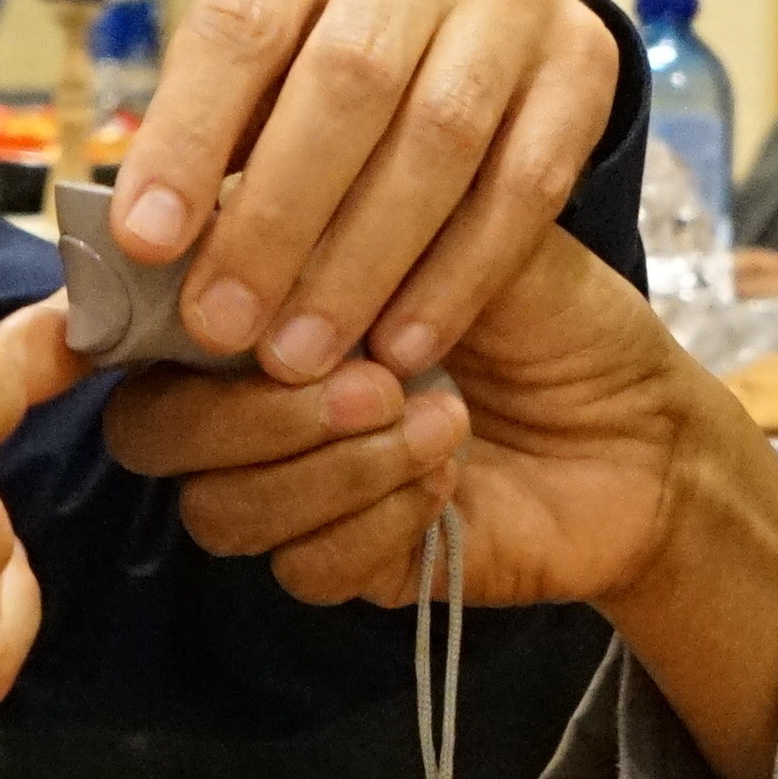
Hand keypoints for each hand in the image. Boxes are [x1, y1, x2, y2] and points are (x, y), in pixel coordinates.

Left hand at [103, 0, 618, 386]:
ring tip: (303, 357)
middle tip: (223, 328)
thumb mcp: (259, 58)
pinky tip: (402, 343)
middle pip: (347, 83)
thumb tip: (141, 248)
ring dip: (365, 263)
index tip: (145, 243)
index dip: (189, 138)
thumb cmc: (332, 45)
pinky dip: (459, 276)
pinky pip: (525, 185)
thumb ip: (208, 134)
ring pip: (440, 138)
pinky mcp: (584, 61)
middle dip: (278, 220)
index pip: (239, 28)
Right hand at [107, 227, 777, 778]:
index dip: (131, 326)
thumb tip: (232, 210)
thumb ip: (339, 213)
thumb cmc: (552, 310)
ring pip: (220, 511)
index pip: (137, 325)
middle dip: (246, 410)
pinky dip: (374, 523)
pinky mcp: (347, 563)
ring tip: (436, 422)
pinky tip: (446, 482)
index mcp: (258, 304)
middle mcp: (252, 400)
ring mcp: (293, 488)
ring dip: (326, 468)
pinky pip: (303, 568)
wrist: (647, 423)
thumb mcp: (456, 218)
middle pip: (152, 433)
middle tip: (366, 376)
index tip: (198, 306)